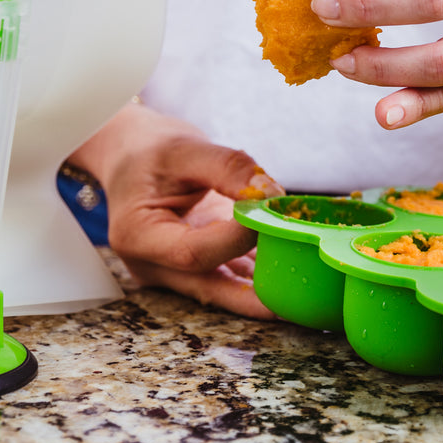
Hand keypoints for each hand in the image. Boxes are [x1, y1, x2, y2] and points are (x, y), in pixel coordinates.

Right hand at [68, 101, 284, 317]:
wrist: (135, 158)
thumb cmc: (152, 152)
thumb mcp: (185, 148)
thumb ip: (228, 167)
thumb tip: (270, 193)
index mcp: (137, 236)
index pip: (192, 251)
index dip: (235, 239)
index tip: (268, 213)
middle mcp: (153, 265)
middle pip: (211, 286)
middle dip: (257, 293)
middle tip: (301, 294)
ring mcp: (174, 273)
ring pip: (226, 290)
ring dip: (265, 291)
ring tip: (307, 293)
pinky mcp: (197, 268)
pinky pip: (231, 277)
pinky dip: (260, 277)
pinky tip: (293, 276)